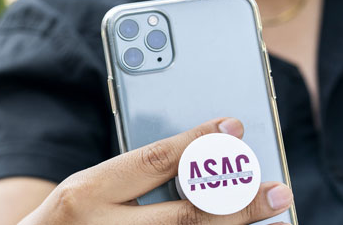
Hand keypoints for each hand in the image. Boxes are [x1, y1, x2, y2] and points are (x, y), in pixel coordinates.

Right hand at [20, 118, 292, 224]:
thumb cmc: (65, 219)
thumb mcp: (84, 189)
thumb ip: (129, 176)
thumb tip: (196, 160)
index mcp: (86, 192)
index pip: (151, 163)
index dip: (197, 144)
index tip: (232, 127)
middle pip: (183, 217)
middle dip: (236, 202)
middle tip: (277, 188)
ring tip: (274, 215)